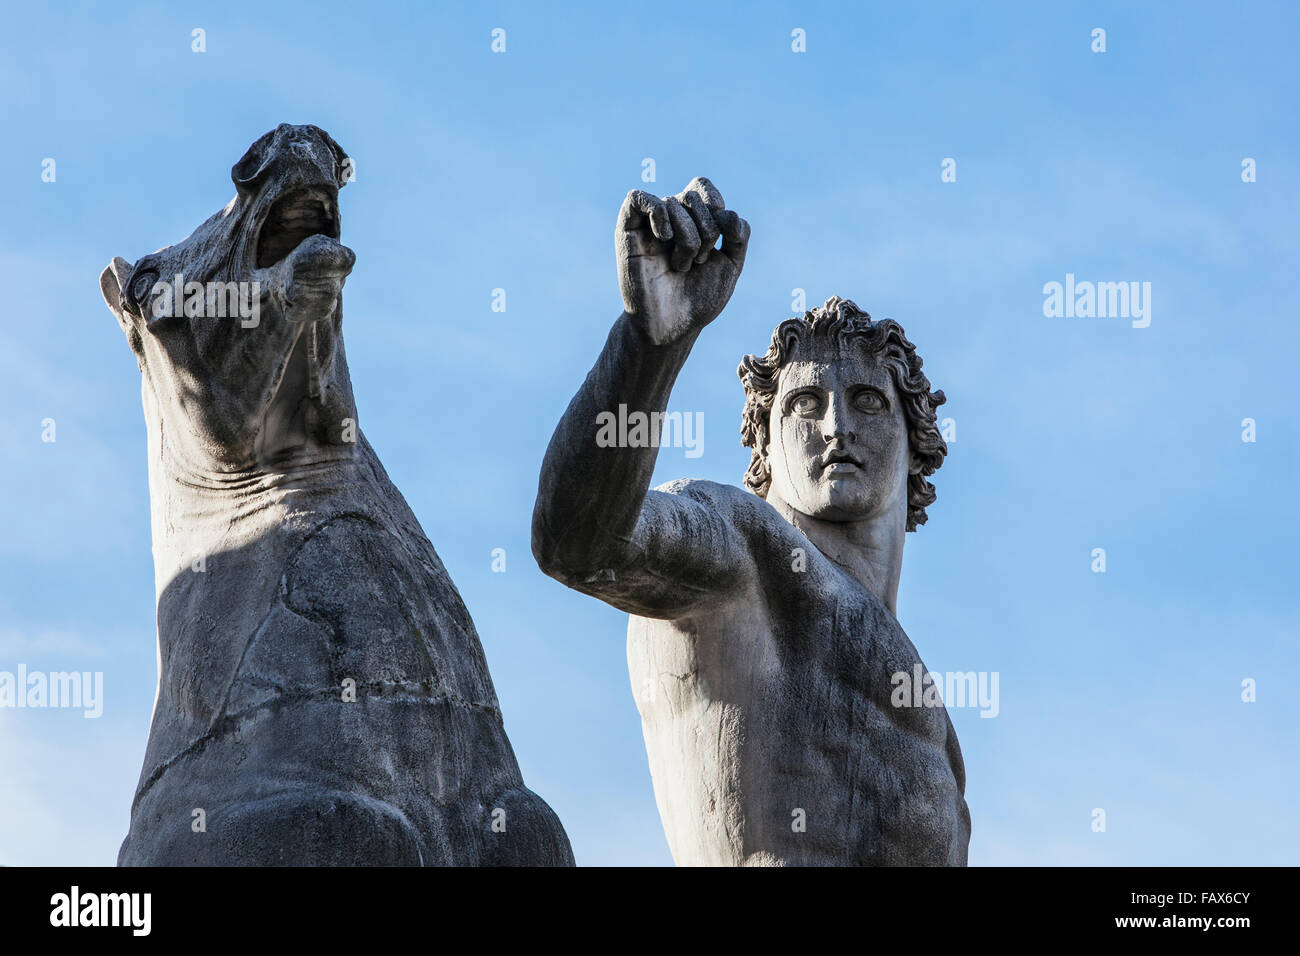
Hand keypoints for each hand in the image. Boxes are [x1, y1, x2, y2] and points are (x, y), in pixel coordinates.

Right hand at [616, 177, 749, 344]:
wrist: (672, 327)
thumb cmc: (698, 298)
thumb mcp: (730, 266)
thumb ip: (739, 235)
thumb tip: (728, 213)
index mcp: (692, 220)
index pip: (701, 187)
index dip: (715, 203)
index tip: (721, 236)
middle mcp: (669, 219)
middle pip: (692, 197)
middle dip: (705, 230)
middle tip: (698, 262)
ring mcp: (648, 225)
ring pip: (673, 202)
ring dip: (687, 238)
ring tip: (681, 267)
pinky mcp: (626, 231)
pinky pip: (638, 198)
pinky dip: (658, 212)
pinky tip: (664, 238)